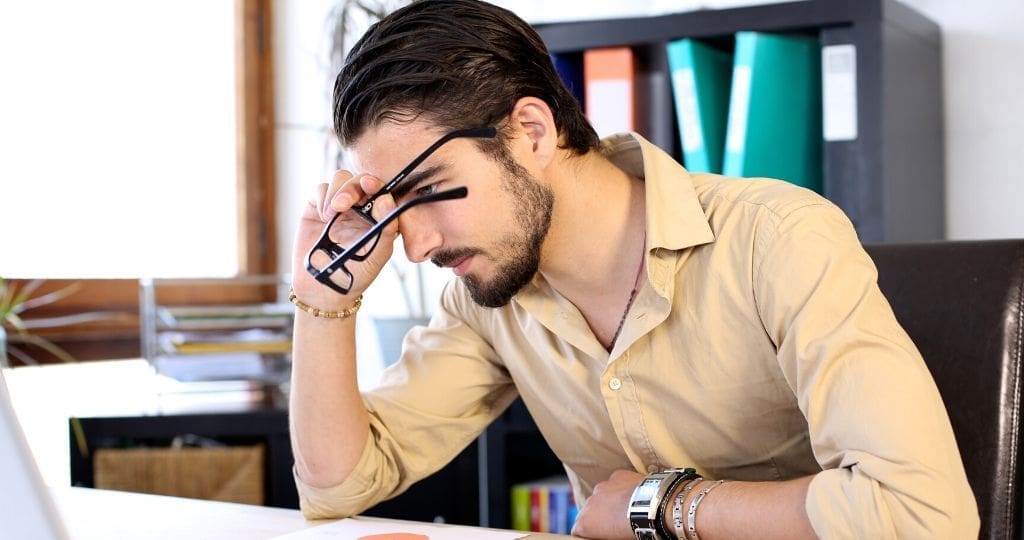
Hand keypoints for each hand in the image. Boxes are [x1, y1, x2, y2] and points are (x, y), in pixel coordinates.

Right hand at [291, 170, 398, 307]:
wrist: (325, 289)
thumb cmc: (356, 274)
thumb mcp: (378, 254)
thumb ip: (387, 228)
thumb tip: (386, 199)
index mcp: (379, 216)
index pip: (381, 190)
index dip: (377, 183)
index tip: (371, 186)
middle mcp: (360, 207)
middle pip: (360, 180)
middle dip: (353, 187)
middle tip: (346, 203)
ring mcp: (339, 206)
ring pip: (341, 179)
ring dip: (337, 191)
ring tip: (332, 214)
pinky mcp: (317, 207)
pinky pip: (321, 189)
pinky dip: (323, 197)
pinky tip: (324, 217)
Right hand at [572, 469, 642, 538]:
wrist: (654, 508)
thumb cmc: (636, 530)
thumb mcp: (615, 539)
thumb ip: (604, 534)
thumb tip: (608, 533)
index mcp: (585, 522)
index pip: (577, 530)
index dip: (587, 534)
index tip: (597, 535)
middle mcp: (589, 503)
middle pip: (589, 511)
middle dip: (599, 517)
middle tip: (614, 524)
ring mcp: (602, 487)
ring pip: (601, 495)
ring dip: (609, 502)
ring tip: (626, 509)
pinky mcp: (617, 476)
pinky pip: (615, 483)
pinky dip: (621, 489)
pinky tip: (633, 496)